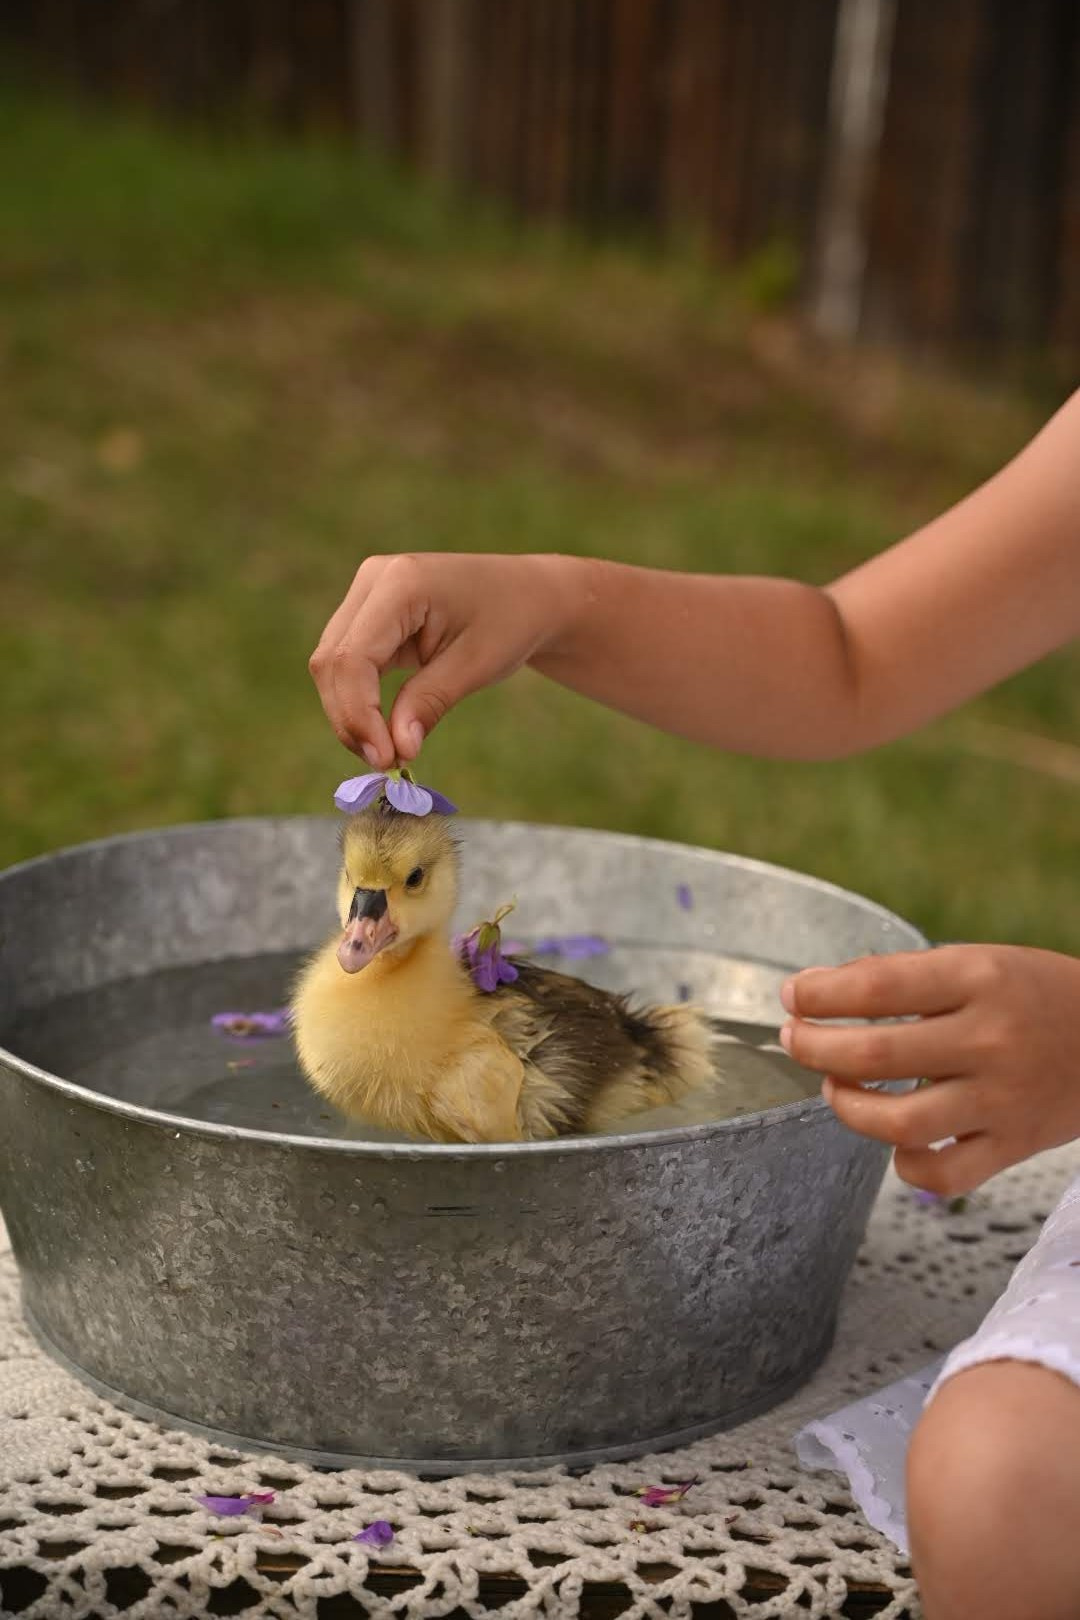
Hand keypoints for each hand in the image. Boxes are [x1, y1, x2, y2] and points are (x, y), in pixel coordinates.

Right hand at [309, 553, 574, 767]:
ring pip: (332, 665)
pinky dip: (359, 700)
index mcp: (400, 583)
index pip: (353, 657)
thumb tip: (397, 749)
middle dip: (350, 718)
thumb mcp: (476, 665)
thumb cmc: (511, 622)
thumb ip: (430, 702)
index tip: (384, 759)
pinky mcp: (369, 614)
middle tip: (385, 763)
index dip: (358, 713)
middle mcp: (373, 580)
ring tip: (387, 752)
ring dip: (351, 713)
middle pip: (332, 661)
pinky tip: (384, 731)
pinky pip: (348, 663)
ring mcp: (367, 594)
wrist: (527, 595)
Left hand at [779, 945, 1079, 1194]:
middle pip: (874, 1055)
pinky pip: (943, 1175)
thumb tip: (819, 990)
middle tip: (796, 1039)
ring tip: (835, 1086)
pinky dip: (907, 1166)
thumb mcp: (978, 962)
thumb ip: (903, 977)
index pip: (875, 988)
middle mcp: (989, 1039)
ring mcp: (1002, 1098)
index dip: (819, 996)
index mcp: (978, 979)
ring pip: (899, 1123)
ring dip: (847, 1106)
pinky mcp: (1013, 1145)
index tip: (793, 997)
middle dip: (815, 1047)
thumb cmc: (1034, 994)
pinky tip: (895, 1142)